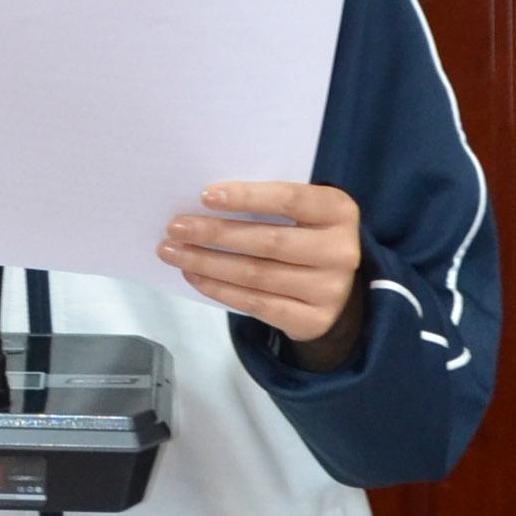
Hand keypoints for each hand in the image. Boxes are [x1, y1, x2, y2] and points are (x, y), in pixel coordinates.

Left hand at [158, 180, 365, 355]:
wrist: (337, 290)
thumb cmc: (307, 236)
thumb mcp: (303, 213)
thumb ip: (270, 205)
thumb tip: (206, 202)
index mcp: (339, 211)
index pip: (290, 199)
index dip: (247, 196)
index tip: (205, 196)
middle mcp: (341, 251)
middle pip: (268, 241)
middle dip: (215, 233)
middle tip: (175, 228)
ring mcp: (329, 290)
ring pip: (256, 275)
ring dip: (208, 263)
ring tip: (174, 252)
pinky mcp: (313, 320)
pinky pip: (255, 304)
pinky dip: (219, 289)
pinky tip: (194, 276)